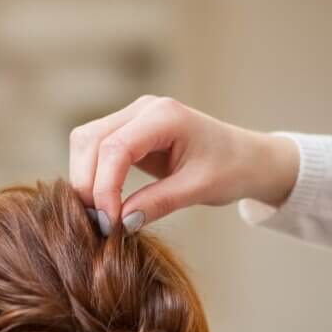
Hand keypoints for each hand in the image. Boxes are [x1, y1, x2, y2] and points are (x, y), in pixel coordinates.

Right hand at [68, 95, 300, 232]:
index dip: (104, 188)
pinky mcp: (125, 131)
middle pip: (89, 140)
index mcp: (165, 116)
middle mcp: (142, 109)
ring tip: (101, 213)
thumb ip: (158, 203)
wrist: (247, 158)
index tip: (109, 222)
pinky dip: (92, 176)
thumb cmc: (231, 169)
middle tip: (100, 222)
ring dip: (85, 179)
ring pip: (84, 143)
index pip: (115, 148)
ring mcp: (131, 117)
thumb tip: (120, 222)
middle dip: (87, 183)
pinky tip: (105, 201)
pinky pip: (93, 150)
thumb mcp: (198, 189)